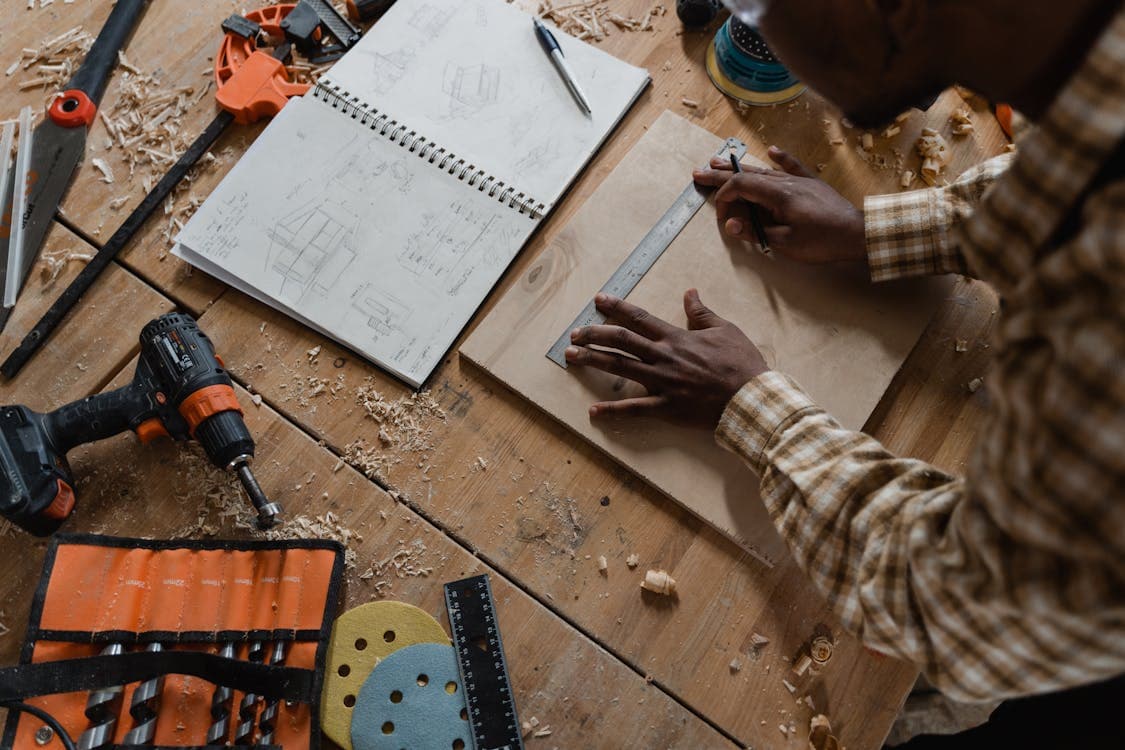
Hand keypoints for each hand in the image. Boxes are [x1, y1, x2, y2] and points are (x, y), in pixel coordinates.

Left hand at [564, 289, 767, 427]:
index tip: (598, 301)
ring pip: (620, 368)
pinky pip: (634, 409)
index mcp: (676, 337)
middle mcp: (663, 356)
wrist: (751, 398)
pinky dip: (612, 411)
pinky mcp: (666, 407)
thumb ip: (702, 313)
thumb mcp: (725, 329)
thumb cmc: (742, 364)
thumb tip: (690, 293)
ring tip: (571, 358)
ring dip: (593, 361)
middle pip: (620, 340)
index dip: (616, 307)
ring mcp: (662, 382)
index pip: (639, 317)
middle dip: (594, 334)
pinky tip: (592, 411)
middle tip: (575, 334)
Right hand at [692, 146, 866, 264]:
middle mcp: (786, 182)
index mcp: (778, 195)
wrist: (857, 233)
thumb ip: (756, 232)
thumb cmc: (823, 241)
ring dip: (740, 168)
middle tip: (699, 173)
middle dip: (720, 176)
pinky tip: (771, 150)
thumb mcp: (785, 243)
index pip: (740, 188)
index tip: (722, 216)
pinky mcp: (811, 184)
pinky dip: (780, 159)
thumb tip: (731, 224)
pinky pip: (792, 167)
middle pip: (746, 175)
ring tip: (719, 162)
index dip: (725, 199)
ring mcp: (799, 181)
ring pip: (763, 171)